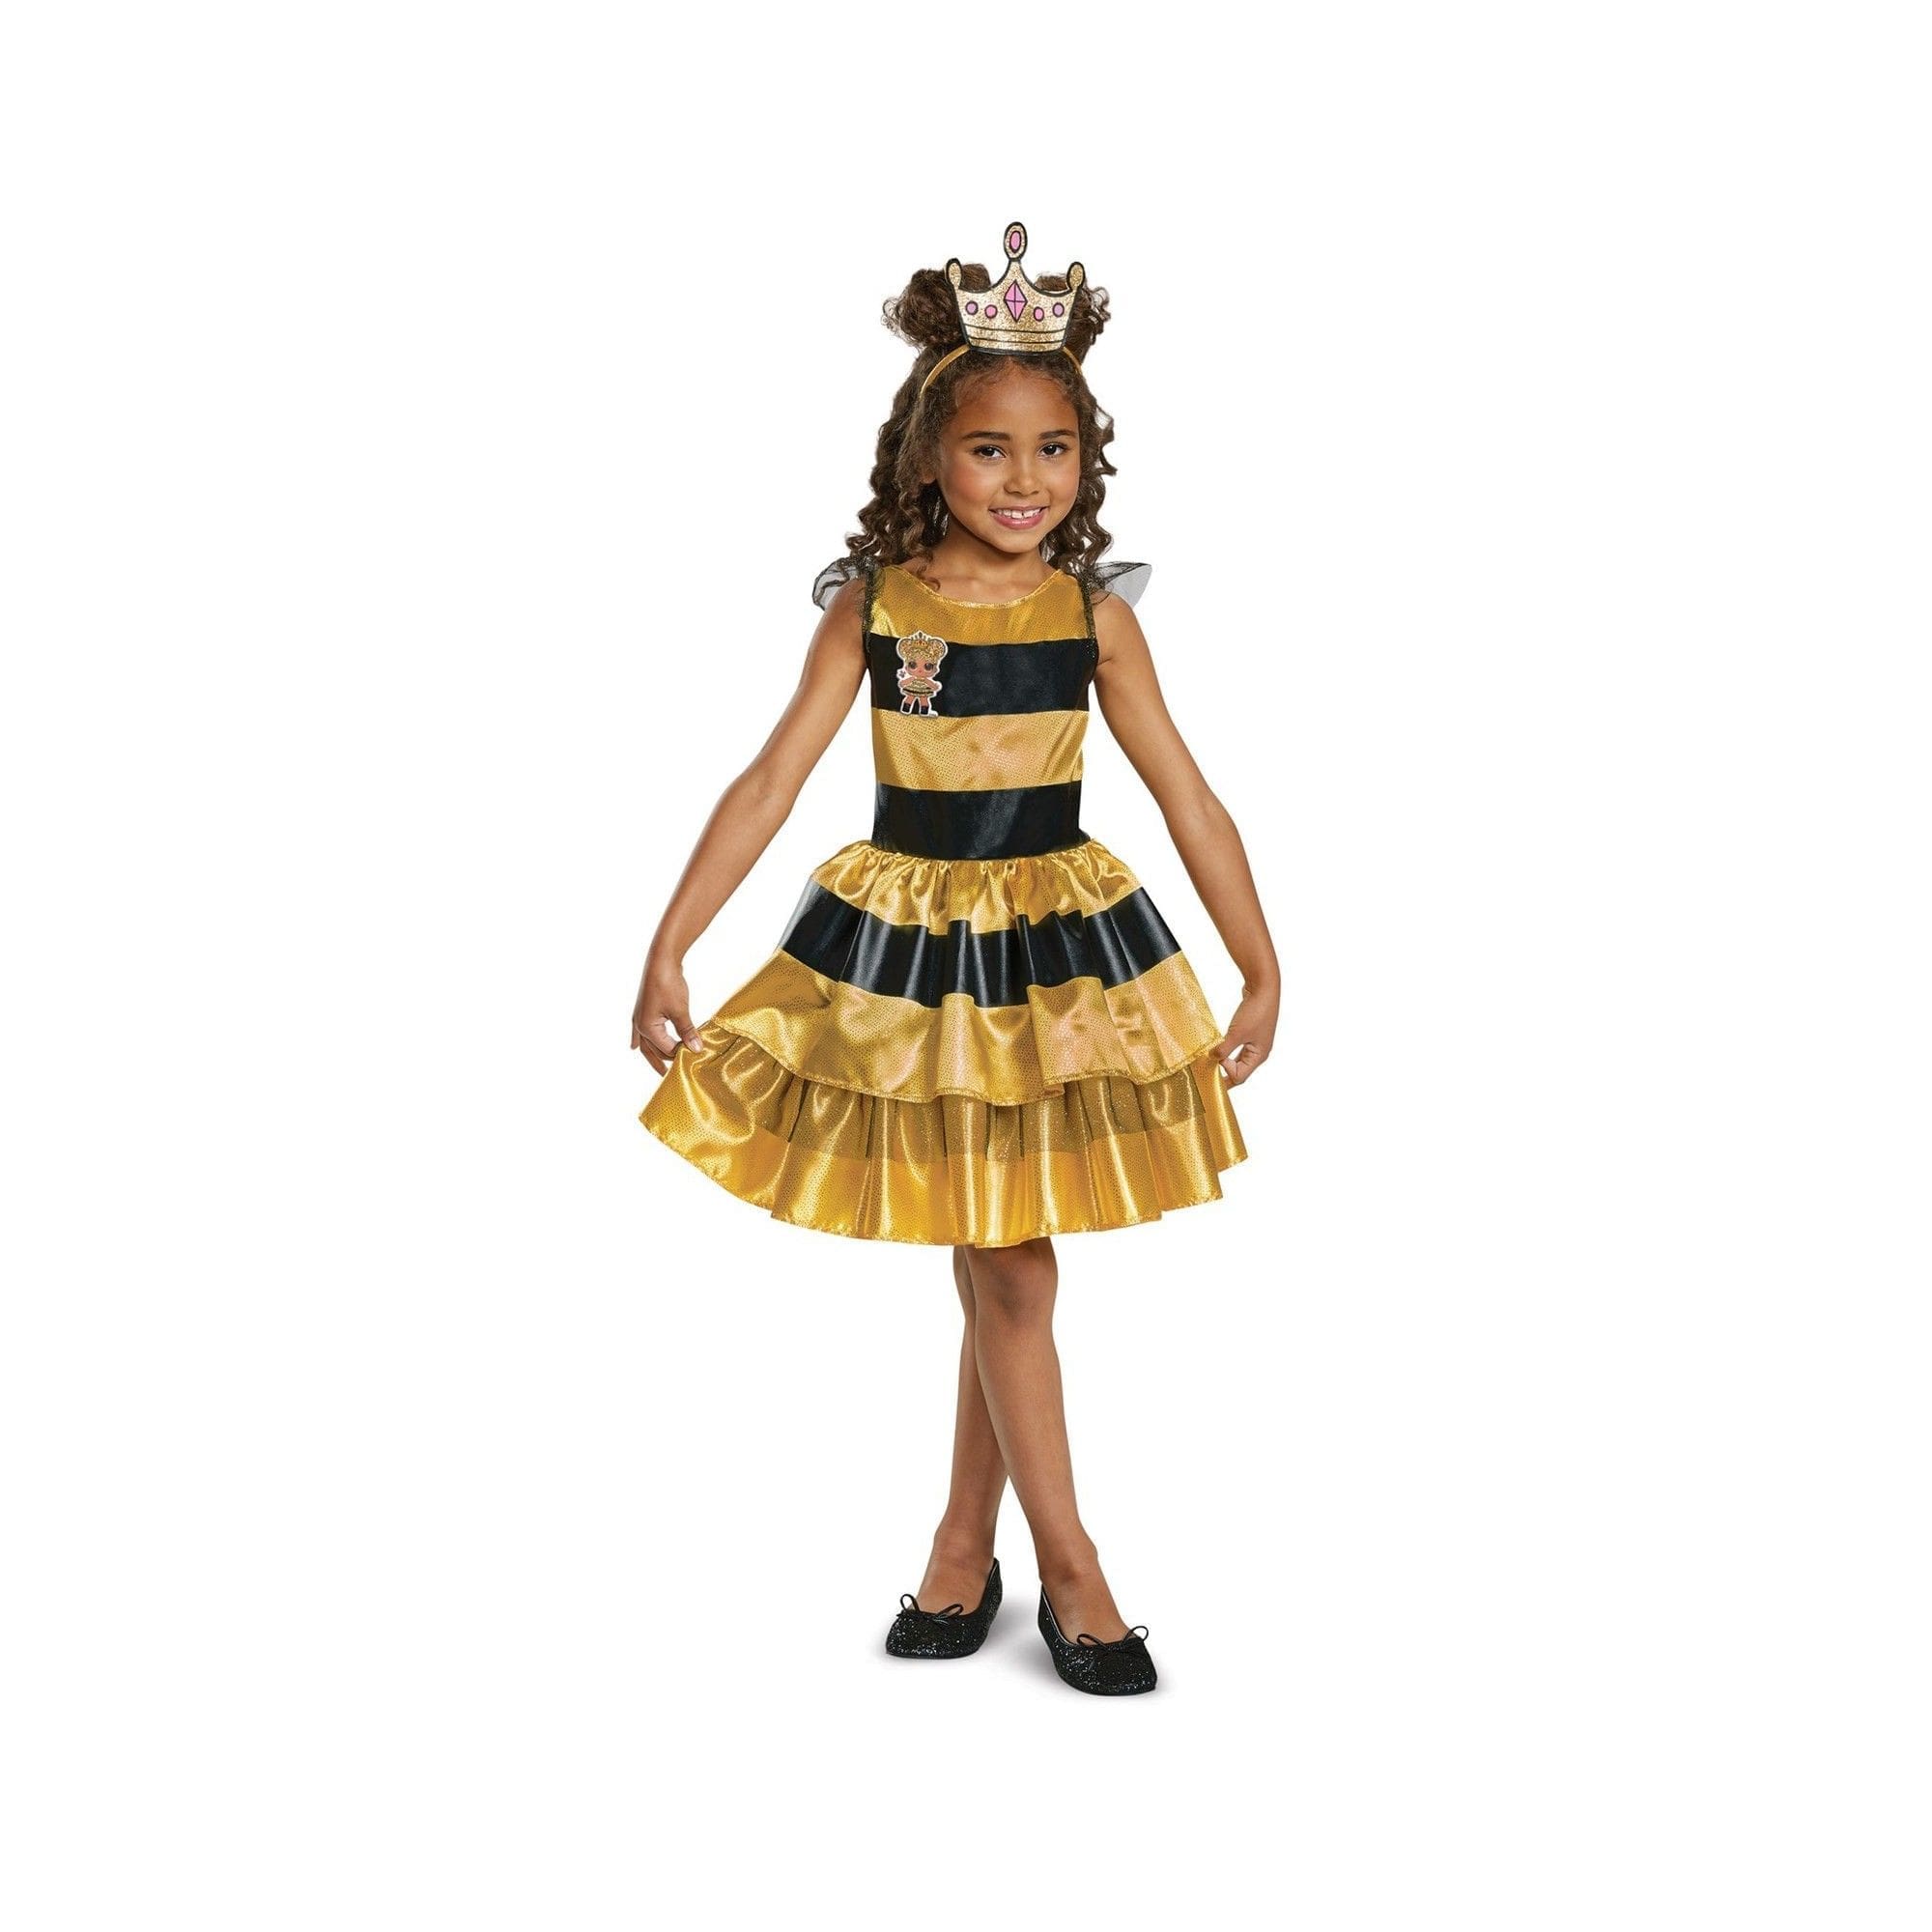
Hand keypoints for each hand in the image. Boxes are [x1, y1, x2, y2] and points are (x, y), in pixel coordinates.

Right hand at [632, 955, 708, 1075]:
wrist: (660, 960)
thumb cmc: (668, 984)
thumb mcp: (680, 1011)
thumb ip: (688, 1032)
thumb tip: (696, 1050)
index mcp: (648, 1028)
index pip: (667, 1049)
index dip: (682, 1054)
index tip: (697, 1057)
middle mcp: (640, 1025)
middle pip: (654, 1050)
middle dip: (664, 1061)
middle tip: (674, 1075)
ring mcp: (640, 1017)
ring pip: (646, 1043)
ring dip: (653, 1054)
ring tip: (659, 1069)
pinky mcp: (644, 1009)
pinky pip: (640, 1031)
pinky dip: (641, 1041)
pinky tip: (635, 1046)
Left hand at [1210, 984, 1277, 1087]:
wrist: (1263, 987)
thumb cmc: (1255, 1011)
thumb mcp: (1237, 1033)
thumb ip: (1224, 1048)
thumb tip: (1212, 1058)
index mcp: (1259, 1056)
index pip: (1240, 1076)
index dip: (1225, 1072)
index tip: (1213, 1060)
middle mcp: (1259, 1052)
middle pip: (1240, 1070)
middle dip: (1224, 1072)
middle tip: (1207, 1074)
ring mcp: (1255, 1041)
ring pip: (1238, 1058)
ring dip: (1225, 1060)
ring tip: (1210, 1062)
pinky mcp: (1250, 1032)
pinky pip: (1237, 1047)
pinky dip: (1227, 1049)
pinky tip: (1218, 1047)